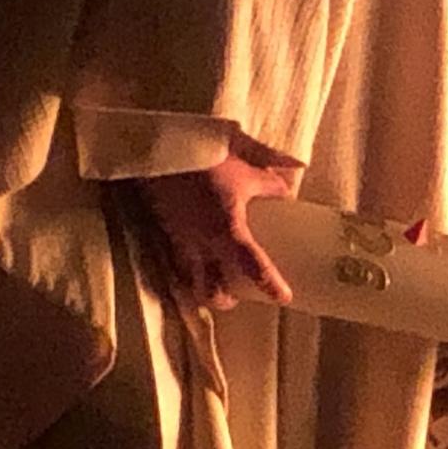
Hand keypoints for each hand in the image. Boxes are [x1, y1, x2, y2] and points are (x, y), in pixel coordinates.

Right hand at [133, 152, 295, 310]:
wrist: (159, 149)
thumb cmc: (206, 159)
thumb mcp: (247, 169)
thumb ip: (269, 185)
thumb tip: (287, 191)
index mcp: (228, 231)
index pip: (254, 267)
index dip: (271, 285)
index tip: (284, 297)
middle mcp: (202, 243)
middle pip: (211, 290)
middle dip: (223, 299)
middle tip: (236, 297)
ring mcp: (178, 239)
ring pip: (188, 279)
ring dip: (200, 287)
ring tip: (211, 284)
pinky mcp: (162, 230)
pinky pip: (173, 259)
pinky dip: (184, 267)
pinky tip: (190, 259)